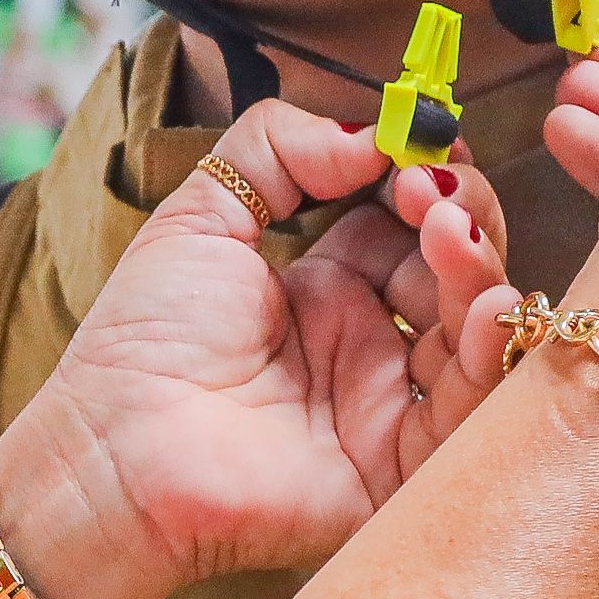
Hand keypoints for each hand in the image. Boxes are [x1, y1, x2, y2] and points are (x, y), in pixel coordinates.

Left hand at [0, 104, 519, 598]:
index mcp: (326, 287)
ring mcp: (389, 403)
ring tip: (447, 228)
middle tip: (430, 189)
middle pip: (455, 268)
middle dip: (460, 212)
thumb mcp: (200, 213)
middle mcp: (368, 342)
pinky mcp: (400, 465)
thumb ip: (277, 147)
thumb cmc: (141, 342)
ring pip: (474, 330)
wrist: (112, 450)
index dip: (425, 177)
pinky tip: (477, 301)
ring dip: (478, 267)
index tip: (422, 144)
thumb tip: (371, 132)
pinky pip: (469, 408)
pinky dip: (485, 349)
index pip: (409, 220)